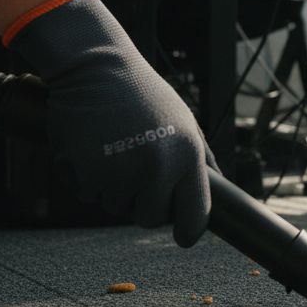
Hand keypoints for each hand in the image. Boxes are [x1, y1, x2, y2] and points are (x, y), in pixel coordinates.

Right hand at [7, 0, 213, 246]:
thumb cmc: (143, 95)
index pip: (195, 214)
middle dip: (142, 204)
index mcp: (188, 156)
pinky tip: (94, 148)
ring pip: (116, 207)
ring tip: (115, 149)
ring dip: (113, 188)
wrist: (96, 68)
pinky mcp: (88, 172)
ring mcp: (122, 172)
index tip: (185, 238)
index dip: (189, 231)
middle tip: (136, 174)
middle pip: (150, 218)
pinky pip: (89, 194)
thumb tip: (219, 192)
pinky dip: (89, 179)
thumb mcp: (185, 121)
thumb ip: (201, 159)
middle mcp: (158, 167)